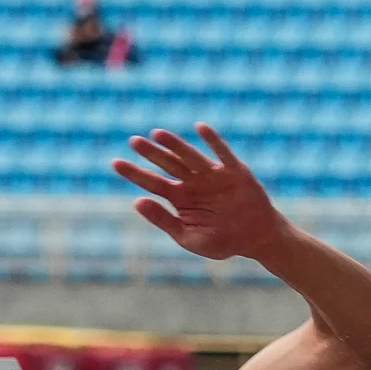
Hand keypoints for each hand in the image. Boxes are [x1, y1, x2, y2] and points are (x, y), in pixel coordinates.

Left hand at [111, 124, 287, 261]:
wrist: (256, 239)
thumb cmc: (222, 241)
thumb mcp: (188, 237)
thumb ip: (163, 220)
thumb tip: (136, 202)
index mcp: (179, 198)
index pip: (152, 182)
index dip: (134, 173)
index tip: (114, 163)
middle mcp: (193, 182)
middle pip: (168, 164)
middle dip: (151, 153)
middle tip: (133, 141)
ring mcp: (213, 175)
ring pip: (190, 156)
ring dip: (175, 145)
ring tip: (156, 134)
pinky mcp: (235, 172)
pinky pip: (222, 153)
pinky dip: (213, 141)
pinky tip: (200, 128)